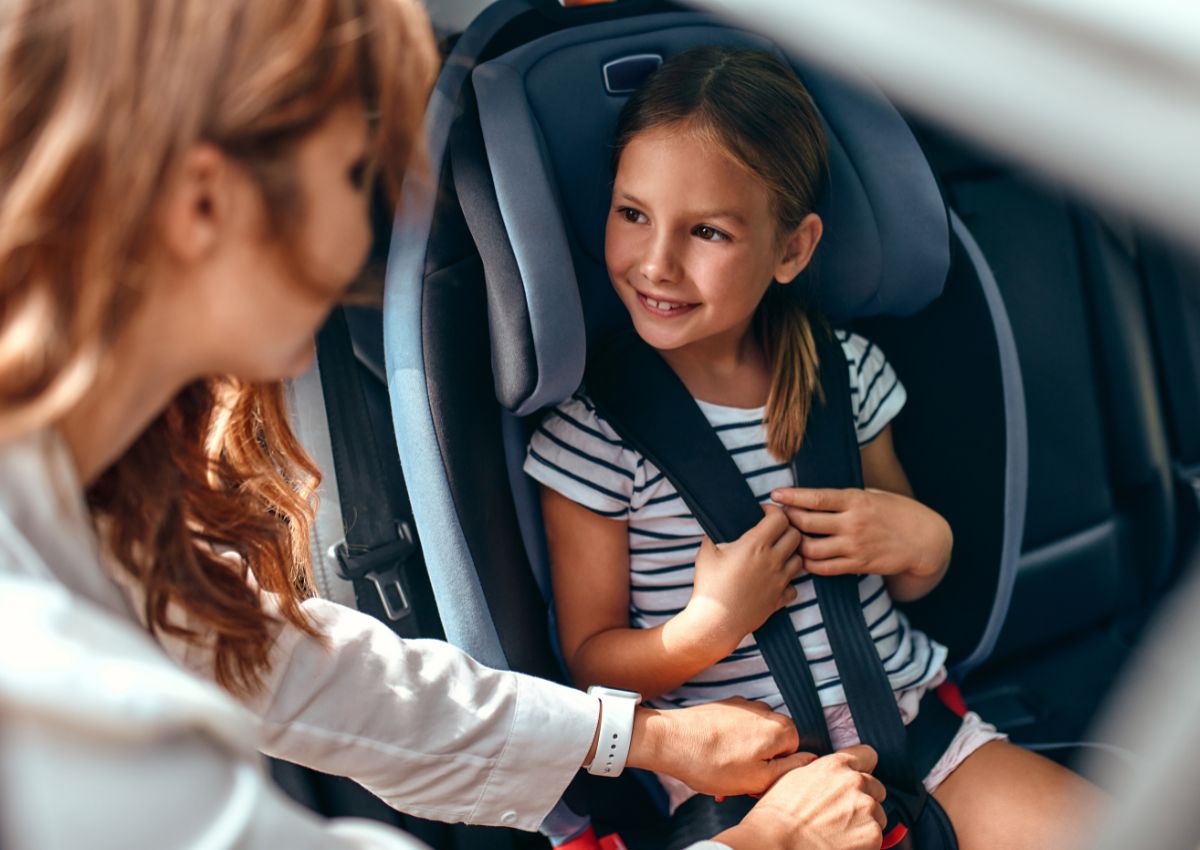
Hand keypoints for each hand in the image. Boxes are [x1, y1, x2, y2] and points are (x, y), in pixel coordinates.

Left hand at [628, 698, 816, 797]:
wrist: (670, 740)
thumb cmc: (711, 762)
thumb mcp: (758, 778)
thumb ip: (790, 769)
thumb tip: (811, 760)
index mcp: (780, 728)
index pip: (795, 753)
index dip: (777, 772)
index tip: (758, 782)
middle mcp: (765, 710)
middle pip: (773, 744)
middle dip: (758, 766)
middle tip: (738, 783)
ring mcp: (743, 706)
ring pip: (753, 739)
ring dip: (742, 758)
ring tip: (721, 774)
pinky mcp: (724, 706)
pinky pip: (736, 730)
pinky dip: (728, 746)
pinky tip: (712, 760)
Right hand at [680, 506, 803, 653]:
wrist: (715, 621)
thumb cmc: (709, 585)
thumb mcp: (706, 552)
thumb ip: (714, 534)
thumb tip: (717, 525)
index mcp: (755, 545)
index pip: (779, 518)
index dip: (773, 511)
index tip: (764, 512)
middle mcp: (772, 561)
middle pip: (796, 536)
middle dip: (787, 529)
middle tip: (773, 531)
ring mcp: (779, 581)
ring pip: (800, 560)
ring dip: (790, 554)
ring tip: (776, 554)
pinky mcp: (779, 599)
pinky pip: (794, 586)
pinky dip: (788, 582)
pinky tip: (774, 580)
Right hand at [715, 745, 886, 849]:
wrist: (777, 842)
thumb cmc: (778, 814)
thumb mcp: (794, 777)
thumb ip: (820, 771)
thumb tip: (829, 775)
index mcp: (835, 764)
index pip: (867, 755)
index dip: (863, 768)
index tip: (859, 778)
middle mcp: (855, 782)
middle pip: (876, 787)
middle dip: (864, 799)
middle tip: (843, 814)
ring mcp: (866, 808)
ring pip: (877, 814)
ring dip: (864, 822)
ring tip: (839, 832)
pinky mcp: (872, 834)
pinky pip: (876, 837)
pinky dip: (864, 842)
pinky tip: (842, 843)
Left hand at [771, 487, 951, 581]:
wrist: (924, 539)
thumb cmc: (897, 511)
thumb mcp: (873, 494)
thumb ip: (846, 497)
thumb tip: (813, 496)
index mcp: (856, 500)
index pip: (816, 498)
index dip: (791, 497)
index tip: (775, 494)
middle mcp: (853, 523)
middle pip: (806, 523)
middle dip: (786, 519)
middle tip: (776, 517)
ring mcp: (855, 546)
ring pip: (810, 549)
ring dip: (794, 544)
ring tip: (788, 539)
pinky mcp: (858, 565)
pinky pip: (824, 568)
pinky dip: (808, 563)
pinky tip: (803, 557)